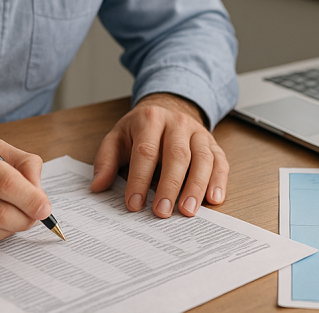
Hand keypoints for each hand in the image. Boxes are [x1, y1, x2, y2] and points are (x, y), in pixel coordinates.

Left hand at [91, 93, 227, 217]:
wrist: (167, 107)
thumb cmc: (141, 129)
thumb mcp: (117, 137)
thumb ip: (106, 160)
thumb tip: (98, 185)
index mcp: (150, 120)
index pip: (146, 151)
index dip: (140, 179)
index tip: (134, 204)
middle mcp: (178, 123)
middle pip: (177, 155)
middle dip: (170, 185)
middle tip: (162, 212)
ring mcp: (198, 133)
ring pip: (202, 159)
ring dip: (196, 186)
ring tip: (188, 210)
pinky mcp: (213, 143)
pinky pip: (220, 161)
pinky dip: (219, 181)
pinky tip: (214, 199)